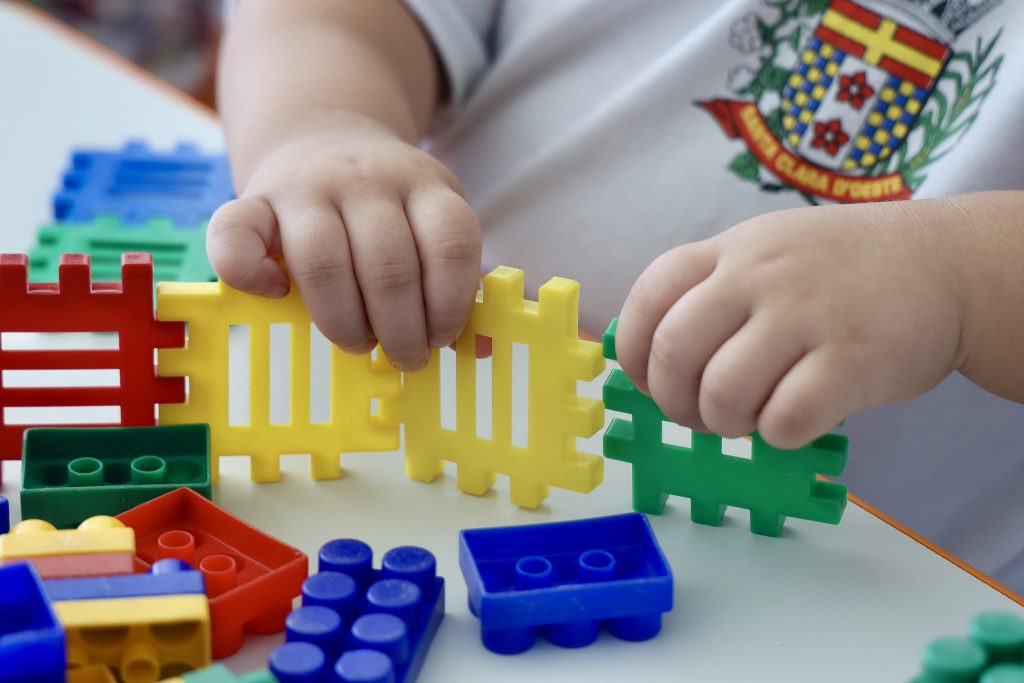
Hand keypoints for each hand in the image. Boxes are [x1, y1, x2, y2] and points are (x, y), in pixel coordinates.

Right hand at [207, 120, 480, 370]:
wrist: (324, 134)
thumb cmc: (387, 204)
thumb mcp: (431, 218)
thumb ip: (453, 275)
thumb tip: (480, 348)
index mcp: (424, 184)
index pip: (450, 243)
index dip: (451, 302)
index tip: (442, 335)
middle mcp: (366, 178)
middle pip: (389, 265)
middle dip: (401, 329)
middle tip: (405, 356)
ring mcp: (306, 186)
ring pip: (323, 262)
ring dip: (345, 322)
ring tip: (360, 342)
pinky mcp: (253, 198)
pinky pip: (234, 237)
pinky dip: (250, 276)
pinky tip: (278, 296)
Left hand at [615, 199, 967, 448]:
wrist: (945, 264)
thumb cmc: (842, 271)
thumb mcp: (767, 252)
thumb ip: (711, 293)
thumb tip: (652, 367)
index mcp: (731, 250)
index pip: (646, 299)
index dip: (632, 354)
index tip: (647, 382)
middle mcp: (759, 276)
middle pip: (672, 353)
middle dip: (673, 403)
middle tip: (698, 416)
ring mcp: (806, 315)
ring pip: (721, 393)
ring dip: (725, 424)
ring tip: (750, 418)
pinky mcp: (852, 360)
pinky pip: (784, 420)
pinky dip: (777, 436)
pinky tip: (793, 421)